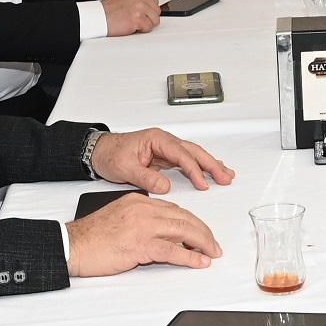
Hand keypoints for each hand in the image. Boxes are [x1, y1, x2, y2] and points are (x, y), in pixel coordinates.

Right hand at [64, 190, 220, 274]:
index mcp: (138, 201)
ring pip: (183, 230)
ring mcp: (142, 226)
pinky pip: (172, 251)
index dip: (193, 222)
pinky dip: (189, 257)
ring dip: (202, 243)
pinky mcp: (139, 245)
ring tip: (212, 253)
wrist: (71, 245)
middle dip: (203, 232)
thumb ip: (143, 223)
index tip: (202, 233)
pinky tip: (199, 261)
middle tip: (213, 245)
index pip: (175, 209)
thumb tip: (166, 238)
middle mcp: (143, 209)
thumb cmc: (91, 237)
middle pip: (184, 217)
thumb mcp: (121, 220)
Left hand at [91, 129, 235, 192]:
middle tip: (226, 177)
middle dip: (211, 164)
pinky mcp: (165, 157)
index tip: (202, 183)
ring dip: (210, 164)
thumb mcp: (124, 168)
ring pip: (194, 155)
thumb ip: (145, 177)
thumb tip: (165, 186)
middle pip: (194, 151)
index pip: (181, 154)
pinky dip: (200, 167)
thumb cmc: (110, 155)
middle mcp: (164, 141)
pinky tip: (211, 171)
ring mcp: (166, 149)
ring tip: (226, 175)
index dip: (193, 169)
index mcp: (156, 139)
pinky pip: (187, 160)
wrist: (99, 152)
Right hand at [99, 0, 163, 35]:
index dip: (148, 10)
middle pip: (156, 10)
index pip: (154, 1)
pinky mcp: (138, 18)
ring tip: (133, 21)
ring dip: (146, 24)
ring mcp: (140, 7)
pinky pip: (149, 28)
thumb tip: (151, 6)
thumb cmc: (109, 10)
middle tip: (135, 18)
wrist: (99, 17)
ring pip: (155, 20)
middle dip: (148, 17)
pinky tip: (131, 26)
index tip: (140, 12)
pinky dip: (141, 30)